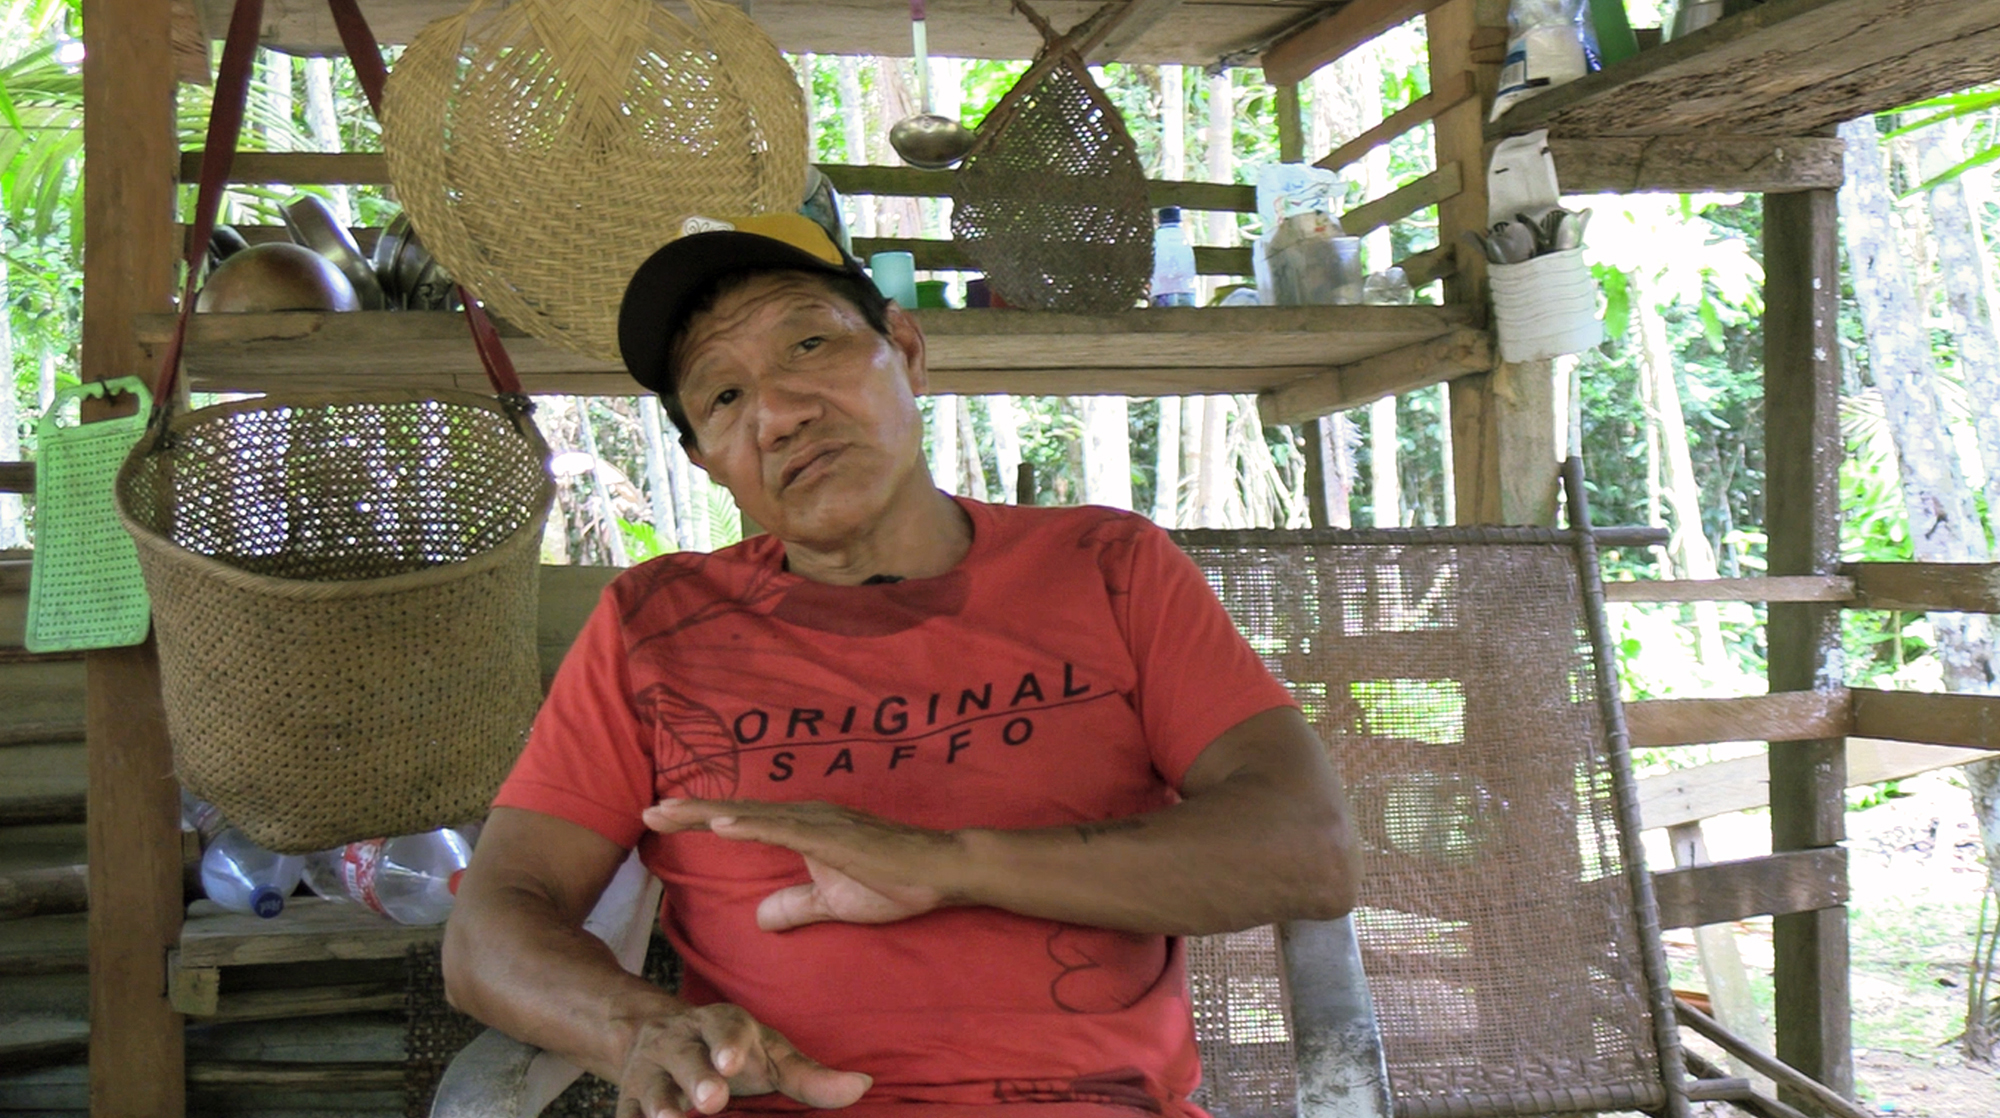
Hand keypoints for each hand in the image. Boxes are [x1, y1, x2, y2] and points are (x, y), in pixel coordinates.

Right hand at [615, 1001, 870, 1117]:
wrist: (656, 1036)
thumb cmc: (732, 1052)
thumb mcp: (771, 1057)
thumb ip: (810, 1077)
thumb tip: (863, 1087)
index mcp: (719, 1024)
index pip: (725, 1027)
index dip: (728, 1044)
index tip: (734, 1063)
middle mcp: (680, 1041)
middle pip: (685, 1057)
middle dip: (696, 1077)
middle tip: (712, 1099)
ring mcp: (648, 1070)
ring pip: (649, 1085)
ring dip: (658, 1103)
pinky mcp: (626, 1098)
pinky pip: (625, 1113)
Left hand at [642, 799, 959, 929]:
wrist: (941, 871)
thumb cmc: (893, 881)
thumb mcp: (832, 902)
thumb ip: (794, 907)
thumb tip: (758, 919)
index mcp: (802, 829)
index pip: (741, 821)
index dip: (699, 818)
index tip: (659, 816)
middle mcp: (804, 817)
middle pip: (736, 811)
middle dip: (689, 810)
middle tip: (645, 809)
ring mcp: (818, 823)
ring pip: (752, 814)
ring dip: (708, 812)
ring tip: (668, 811)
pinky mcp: (834, 836)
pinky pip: (785, 830)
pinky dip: (751, 825)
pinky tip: (722, 824)